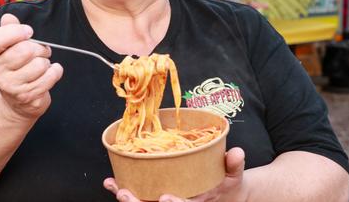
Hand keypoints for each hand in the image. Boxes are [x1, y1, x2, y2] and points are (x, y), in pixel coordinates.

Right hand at [0, 13, 62, 119]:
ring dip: (46, 62)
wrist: (16, 100)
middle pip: (25, 50)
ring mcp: (9, 85)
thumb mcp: (9, 46)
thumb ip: (9, 29)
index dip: (15, 32)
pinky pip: (49, 77)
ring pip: (39, 64)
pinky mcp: (25, 96)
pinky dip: (55, 72)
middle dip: (39, 48)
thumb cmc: (15, 66)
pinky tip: (49, 72)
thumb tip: (8, 17)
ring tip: (41, 65)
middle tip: (40, 51)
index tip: (28, 32)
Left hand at [104, 148, 246, 201]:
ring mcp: (165, 201)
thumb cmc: (226, 183)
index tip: (165, 197)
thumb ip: (234, 165)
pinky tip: (111, 182)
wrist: (222, 194)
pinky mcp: (155, 195)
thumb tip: (236, 152)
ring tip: (115, 187)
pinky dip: (123, 189)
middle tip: (125, 195)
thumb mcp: (234, 175)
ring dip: (128, 198)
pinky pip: (138, 194)